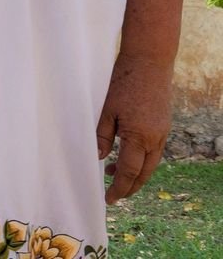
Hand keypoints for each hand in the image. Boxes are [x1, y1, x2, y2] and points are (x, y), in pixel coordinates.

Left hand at [96, 53, 173, 202]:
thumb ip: (102, 135)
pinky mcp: (163, 125)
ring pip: (150, 164)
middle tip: (113, 194)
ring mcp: (162, 133)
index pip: (128, 172)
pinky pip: (153, 151)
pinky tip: (127, 153)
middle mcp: (155, 139)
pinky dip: (141, 158)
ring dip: (135, 173)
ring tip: (112, 174)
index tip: (108, 198)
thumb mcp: (106, 108)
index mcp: (139, 137)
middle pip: (143, 173)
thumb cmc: (123, 81)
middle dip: (128, 186)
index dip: (118, 187)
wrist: (149, 61)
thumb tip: (98, 157)